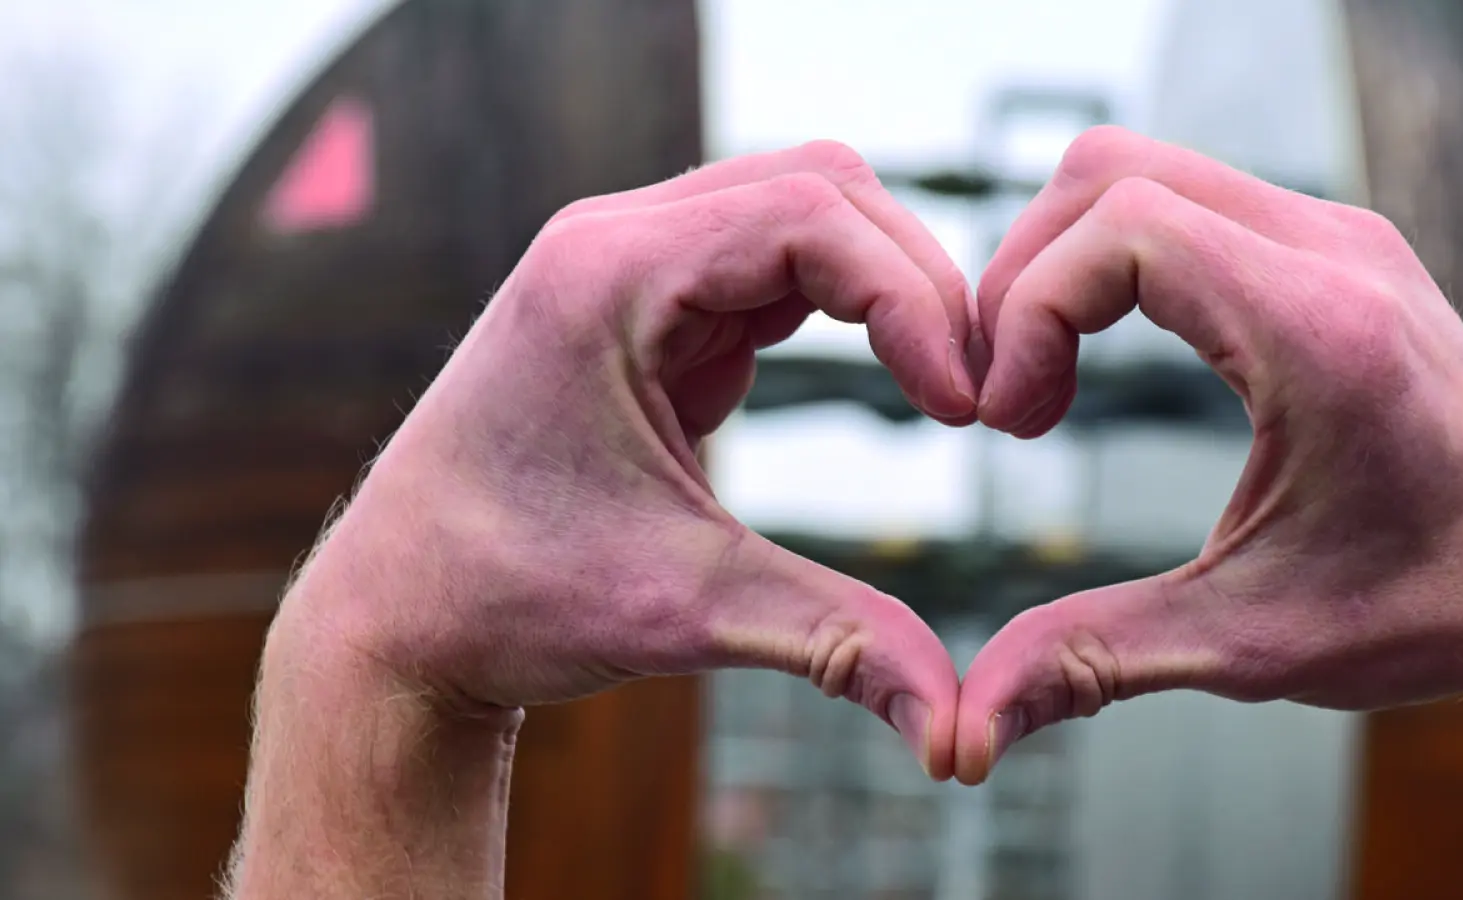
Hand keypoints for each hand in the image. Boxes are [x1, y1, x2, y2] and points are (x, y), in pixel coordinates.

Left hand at [276, 142, 976, 777]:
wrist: (397, 620)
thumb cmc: (505, 602)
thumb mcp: (683, 612)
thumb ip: (837, 645)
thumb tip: (962, 739)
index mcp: (607, 274)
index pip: (808, 216)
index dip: (912, 297)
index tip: (963, 410)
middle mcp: (613, 243)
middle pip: (816, 187)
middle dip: (913, 279)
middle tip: (970, 392)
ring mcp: (627, 267)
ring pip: (800, 213)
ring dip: (884, 285)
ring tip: (943, 385)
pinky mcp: (644, 308)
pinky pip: (770, 265)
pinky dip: (845, 306)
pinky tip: (887, 375)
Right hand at [955, 127, 1462, 784]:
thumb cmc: (1431, 603)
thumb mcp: (1250, 642)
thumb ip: (1093, 661)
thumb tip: (969, 730)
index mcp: (1314, 330)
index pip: (1121, 228)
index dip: (1029, 310)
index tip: (1007, 420)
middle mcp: (1327, 251)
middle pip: (1108, 172)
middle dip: (1020, 277)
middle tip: (1004, 397)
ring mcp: (1330, 233)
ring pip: (1135, 172)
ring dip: (1057, 265)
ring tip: (1040, 384)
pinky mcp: (1323, 243)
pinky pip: (1176, 201)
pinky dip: (1106, 264)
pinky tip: (1097, 359)